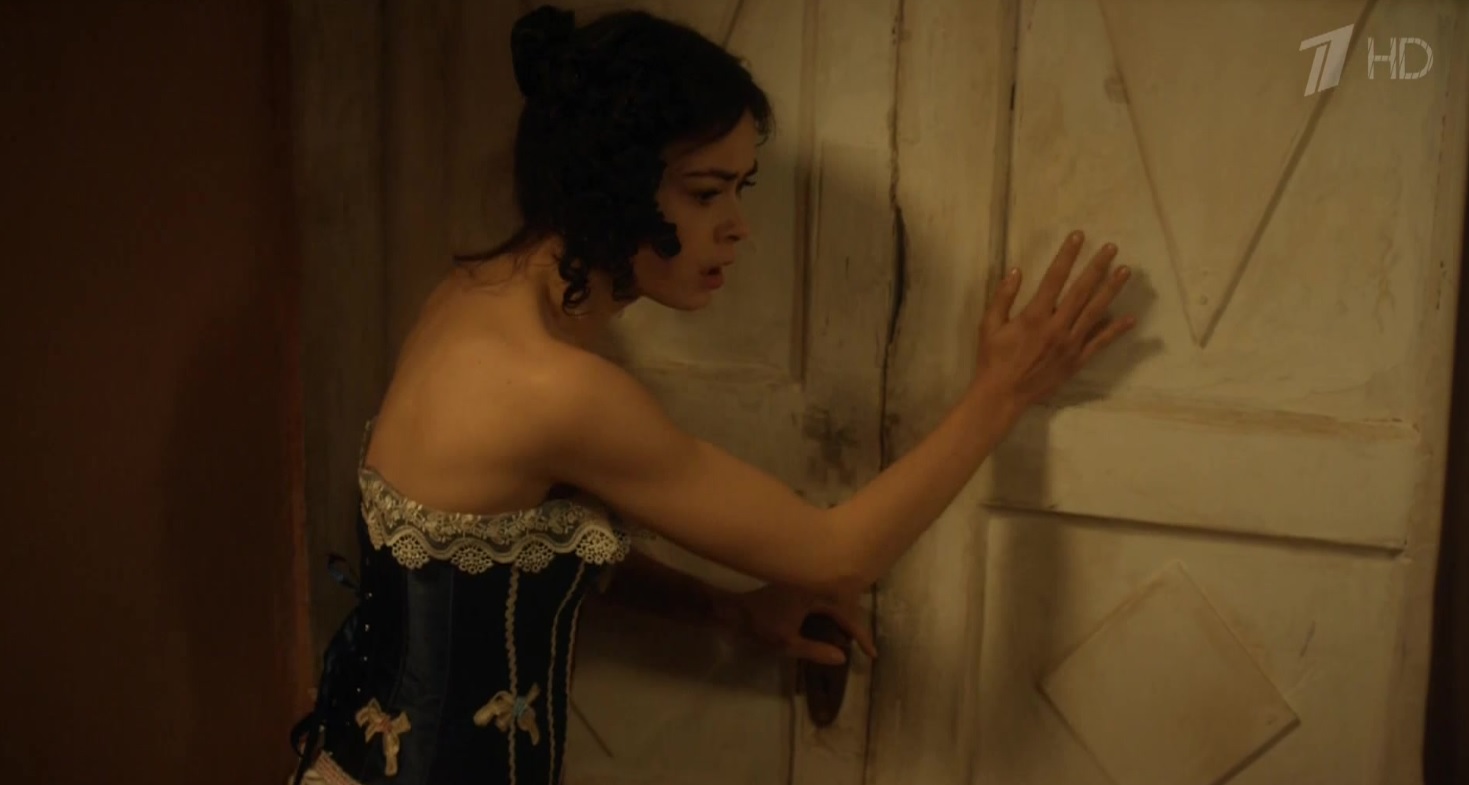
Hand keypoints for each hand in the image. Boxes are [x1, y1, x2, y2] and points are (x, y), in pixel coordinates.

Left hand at [712, 584, 876, 665]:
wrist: (732, 607)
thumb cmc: (758, 623)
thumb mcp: (786, 643)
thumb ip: (815, 650)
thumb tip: (842, 657)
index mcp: (814, 592)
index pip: (846, 614)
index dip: (861, 635)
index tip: (871, 654)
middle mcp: (814, 582)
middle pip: (845, 602)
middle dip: (856, 625)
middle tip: (864, 647)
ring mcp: (806, 580)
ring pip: (835, 597)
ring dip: (845, 616)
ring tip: (851, 638)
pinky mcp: (799, 583)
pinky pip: (825, 595)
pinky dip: (833, 610)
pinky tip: (833, 624)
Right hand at [974, 230, 1134, 407]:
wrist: (1003, 395)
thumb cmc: (993, 359)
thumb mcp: (989, 325)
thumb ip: (1003, 297)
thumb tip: (1016, 271)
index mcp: (1034, 316)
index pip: (1055, 278)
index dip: (1067, 255)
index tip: (1078, 236)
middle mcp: (1057, 327)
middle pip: (1082, 291)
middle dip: (1097, 267)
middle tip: (1112, 248)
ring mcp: (1070, 345)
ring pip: (1095, 312)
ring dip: (1111, 290)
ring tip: (1126, 272)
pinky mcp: (1077, 361)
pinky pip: (1100, 342)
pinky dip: (1116, 330)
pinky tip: (1131, 319)